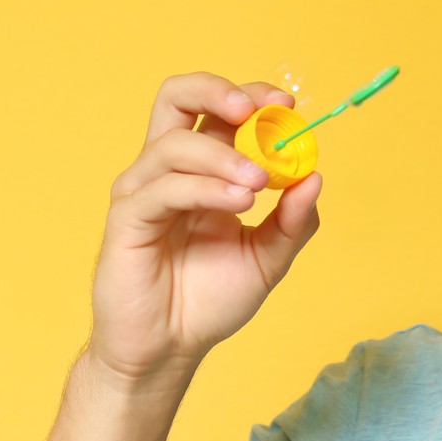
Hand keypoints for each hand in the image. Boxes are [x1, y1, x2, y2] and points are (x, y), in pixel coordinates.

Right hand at [87, 73, 323, 386]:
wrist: (171, 349)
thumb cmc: (210, 300)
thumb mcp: (268, 258)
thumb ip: (294, 221)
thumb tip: (315, 177)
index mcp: (201, 167)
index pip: (216, 107)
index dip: (250, 95)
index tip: (287, 105)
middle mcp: (168, 169)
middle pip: (175, 96)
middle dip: (217, 91)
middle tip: (254, 112)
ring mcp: (143, 191)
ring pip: (174, 144)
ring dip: (223, 156)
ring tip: (257, 185)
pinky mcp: (127, 220)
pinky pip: (163, 189)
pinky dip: (205, 188)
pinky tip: (238, 203)